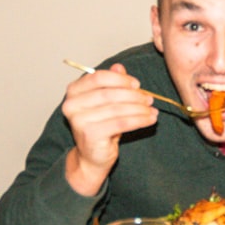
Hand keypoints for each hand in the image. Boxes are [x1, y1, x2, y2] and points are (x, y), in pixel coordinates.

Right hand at [62, 63, 156, 195]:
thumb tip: (119, 67)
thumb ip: (110, 83)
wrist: (91, 157)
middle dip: (133, 95)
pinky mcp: (91, 134)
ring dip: (139, 108)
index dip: (120, 79)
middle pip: (109, 93)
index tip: (137, 84)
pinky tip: (150, 119)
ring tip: (152, 110)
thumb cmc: (99, 127)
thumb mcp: (105, 102)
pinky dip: (139, 120)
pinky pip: (121, 123)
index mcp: (73, 91)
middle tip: (149, 98)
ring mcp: (79, 120)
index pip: (98, 78)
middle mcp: (72, 104)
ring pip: (117, 109)